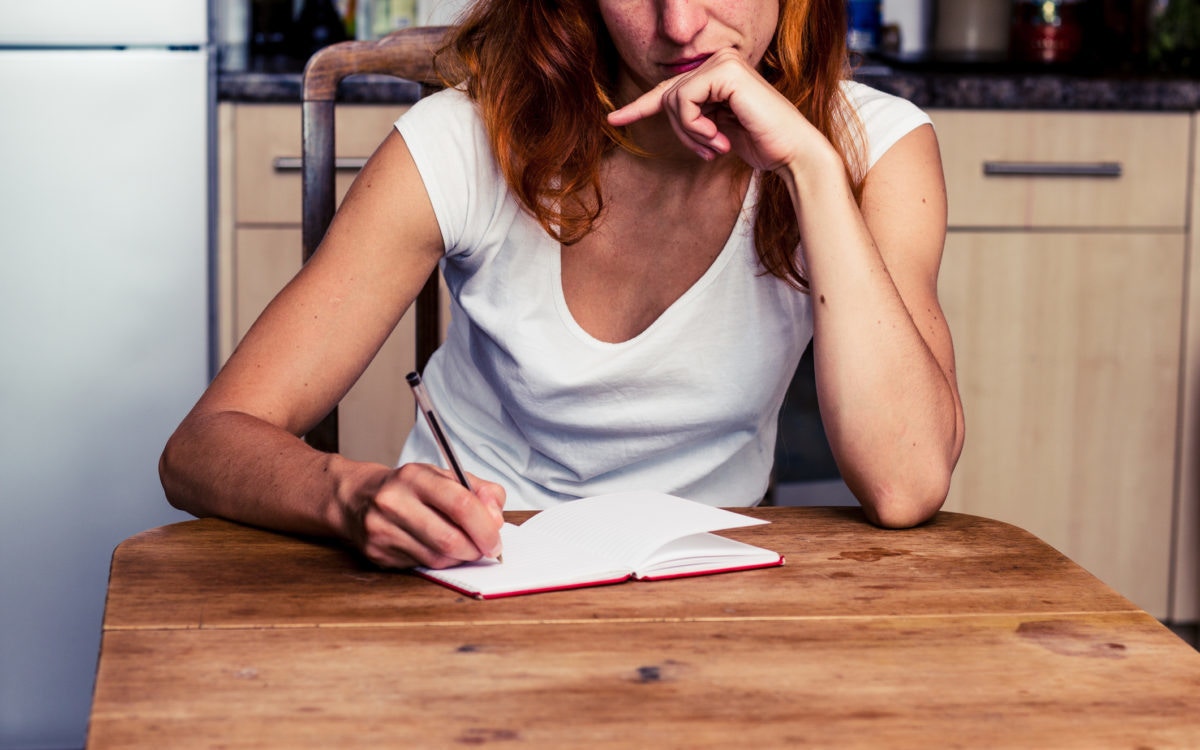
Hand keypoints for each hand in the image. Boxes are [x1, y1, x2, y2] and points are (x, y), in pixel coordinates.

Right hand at [343, 463, 506, 569]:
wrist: (358, 498)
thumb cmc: (408, 488)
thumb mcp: (444, 476)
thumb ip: (478, 491)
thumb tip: (496, 518)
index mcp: (414, 477)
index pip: (460, 504)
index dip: (485, 527)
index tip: (495, 539)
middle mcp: (393, 502)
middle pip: (449, 538)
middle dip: (475, 549)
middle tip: (485, 549)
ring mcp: (382, 530)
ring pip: (437, 558)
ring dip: (459, 557)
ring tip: (462, 547)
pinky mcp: (377, 553)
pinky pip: (421, 566)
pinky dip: (438, 562)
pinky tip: (436, 548)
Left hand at [607, 48, 823, 172]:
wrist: (792, 152)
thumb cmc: (761, 143)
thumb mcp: (716, 129)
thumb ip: (693, 116)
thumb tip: (661, 107)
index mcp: (717, 73)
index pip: (670, 89)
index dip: (639, 106)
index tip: (613, 119)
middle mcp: (720, 61)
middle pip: (668, 97)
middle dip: (682, 133)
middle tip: (708, 151)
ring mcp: (723, 62)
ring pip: (673, 100)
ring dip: (690, 133)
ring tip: (716, 146)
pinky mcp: (725, 71)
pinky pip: (683, 101)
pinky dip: (695, 126)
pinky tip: (719, 138)